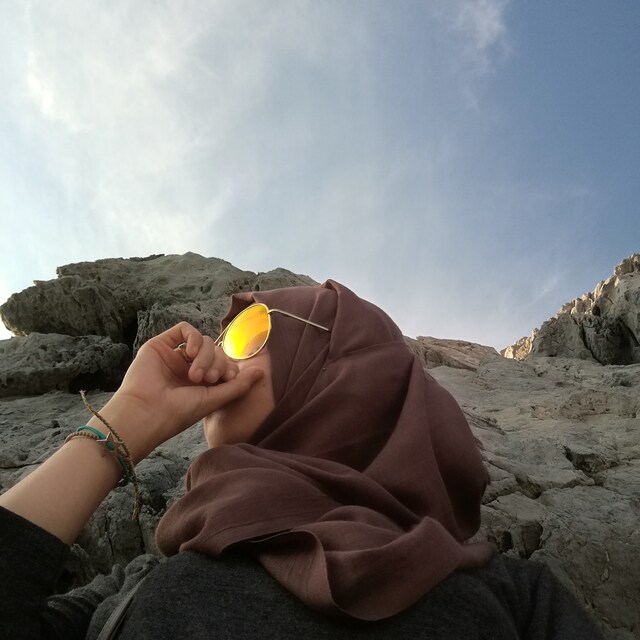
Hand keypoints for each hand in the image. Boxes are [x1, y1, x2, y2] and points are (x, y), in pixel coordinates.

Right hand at [102, 322, 263, 458]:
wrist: (147, 412)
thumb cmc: (179, 412)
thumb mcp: (215, 399)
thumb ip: (239, 385)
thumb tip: (261, 371)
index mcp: (201, 383)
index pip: (223, 363)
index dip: (229, 367)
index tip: (227, 379)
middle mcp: (187, 368)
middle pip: (215, 351)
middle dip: (217, 362)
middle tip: (209, 379)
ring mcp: (174, 356)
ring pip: (202, 341)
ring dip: (205, 355)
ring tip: (196, 374)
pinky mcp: (161, 345)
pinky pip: (184, 329)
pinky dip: (193, 338)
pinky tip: (191, 352)